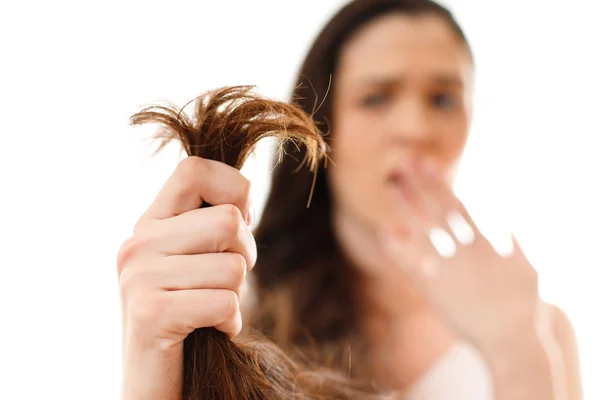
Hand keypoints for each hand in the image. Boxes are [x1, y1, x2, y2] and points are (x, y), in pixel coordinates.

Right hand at [116, 156, 256, 397]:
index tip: (239, 224)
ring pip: (234, 266)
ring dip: (238, 295)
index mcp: (150, 223)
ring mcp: (138, 277)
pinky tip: (211, 330)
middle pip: (229, 221)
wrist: (157, 381)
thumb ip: (210, 223)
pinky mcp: (149, 313)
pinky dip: (230, 322)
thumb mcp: (198, 259)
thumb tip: (243, 199)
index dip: (234, 190)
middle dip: (247, 256)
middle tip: (227, 281)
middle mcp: (137, 243)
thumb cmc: (192, 315)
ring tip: (212, 309)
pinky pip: (225, 303)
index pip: (195, 169)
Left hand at [380, 161, 542, 352]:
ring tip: (390, 185)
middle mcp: (462, 253)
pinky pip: (410, 265)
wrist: (511, 339)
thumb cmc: (523, 307)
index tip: (427, 163)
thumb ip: (516, 248)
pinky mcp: (433, 290)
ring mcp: (446, 270)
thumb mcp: (527, 272)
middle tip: (404, 162)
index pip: (457, 206)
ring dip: (404, 207)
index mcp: (484, 245)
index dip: (440, 184)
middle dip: (420, 185)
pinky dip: (397, 248)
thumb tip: (512, 227)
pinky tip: (384, 232)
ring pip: (420, 231)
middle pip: (436, 211)